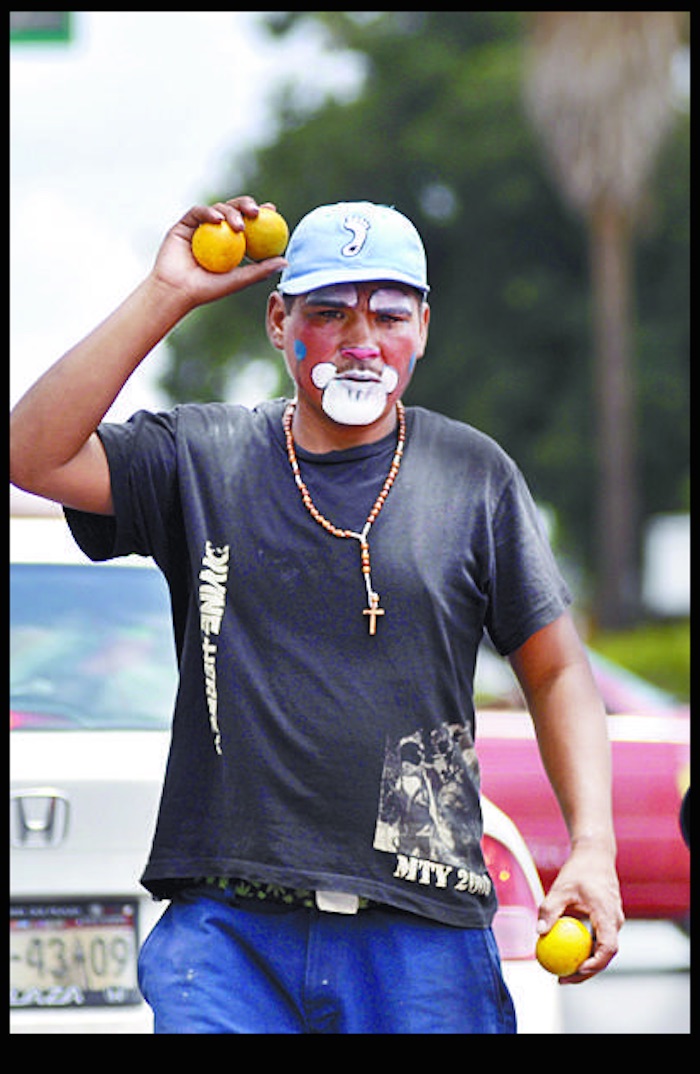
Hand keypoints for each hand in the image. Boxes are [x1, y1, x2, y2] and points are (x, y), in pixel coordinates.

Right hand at [151, 195, 287, 309]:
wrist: (177, 291)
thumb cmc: (208, 290)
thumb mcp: (239, 279)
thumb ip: (260, 270)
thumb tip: (286, 261)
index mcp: (230, 242)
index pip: (248, 223)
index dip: (261, 214)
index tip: (272, 211)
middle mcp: (216, 232)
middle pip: (234, 210)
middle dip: (247, 205)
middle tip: (256, 212)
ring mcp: (199, 227)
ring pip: (218, 209)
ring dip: (230, 212)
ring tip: (239, 227)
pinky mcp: (184, 225)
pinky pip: (198, 212)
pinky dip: (208, 212)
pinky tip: (216, 219)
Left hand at [537, 841, 623, 982]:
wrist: (595, 854)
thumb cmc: (578, 870)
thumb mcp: (561, 888)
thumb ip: (550, 910)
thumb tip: (538, 932)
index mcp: (608, 914)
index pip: (608, 947)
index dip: (595, 964)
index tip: (576, 971)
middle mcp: (615, 921)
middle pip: (605, 955)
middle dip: (586, 972)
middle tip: (562, 979)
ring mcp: (612, 921)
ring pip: (602, 949)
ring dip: (585, 962)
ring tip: (561, 973)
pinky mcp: (606, 920)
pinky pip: (597, 939)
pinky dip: (584, 949)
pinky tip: (564, 953)